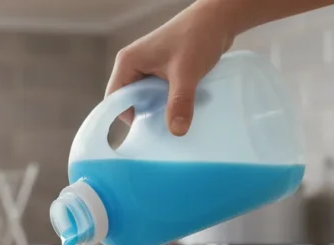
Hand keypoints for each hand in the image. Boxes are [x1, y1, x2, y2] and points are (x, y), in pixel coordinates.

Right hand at [105, 0, 234, 135]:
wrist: (219, 19)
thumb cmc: (197, 37)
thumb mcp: (186, 73)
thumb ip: (180, 102)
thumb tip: (176, 131)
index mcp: (128, 62)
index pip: (114, 99)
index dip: (125, 118)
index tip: (143, 135)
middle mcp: (134, 65)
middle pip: (130, 101)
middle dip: (144, 116)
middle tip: (161, 132)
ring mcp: (148, 67)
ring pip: (146, 98)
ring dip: (158, 110)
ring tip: (172, 122)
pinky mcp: (162, 70)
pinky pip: (158, 94)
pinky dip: (168, 103)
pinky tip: (180, 111)